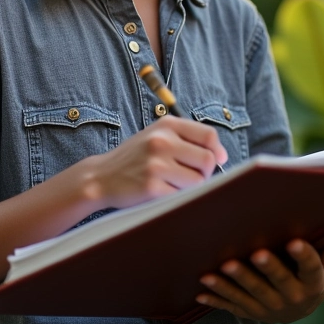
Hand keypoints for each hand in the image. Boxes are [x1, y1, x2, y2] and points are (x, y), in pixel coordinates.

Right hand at [87, 116, 227, 209]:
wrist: (101, 177)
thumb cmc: (135, 158)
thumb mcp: (157, 136)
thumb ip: (187, 140)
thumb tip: (222, 156)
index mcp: (166, 125)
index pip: (209, 135)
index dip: (217, 151)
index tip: (215, 161)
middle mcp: (161, 141)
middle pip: (208, 160)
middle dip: (205, 172)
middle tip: (190, 176)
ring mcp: (156, 164)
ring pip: (198, 181)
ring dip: (192, 187)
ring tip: (173, 184)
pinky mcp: (151, 187)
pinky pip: (182, 196)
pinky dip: (178, 198)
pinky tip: (163, 193)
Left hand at [195, 237, 323, 323]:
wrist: (300, 312)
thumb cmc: (310, 279)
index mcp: (312, 284)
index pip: (310, 268)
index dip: (303, 255)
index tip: (294, 241)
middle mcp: (291, 299)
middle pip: (276, 283)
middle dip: (265, 269)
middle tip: (255, 254)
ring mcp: (269, 309)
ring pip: (248, 296)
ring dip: (230, 284)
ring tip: (213, 273)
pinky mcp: (251, 313)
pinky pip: (232, 307)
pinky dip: (216, 300)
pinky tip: (201, 293)